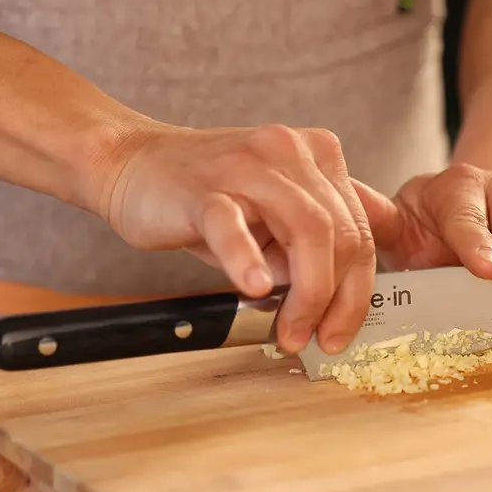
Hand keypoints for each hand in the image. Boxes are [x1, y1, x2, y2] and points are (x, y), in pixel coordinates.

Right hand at [91, 123, 375, 354]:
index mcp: (319, 157)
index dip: (357, 290)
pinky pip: (232, 225)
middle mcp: (291, 152)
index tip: (341, 330)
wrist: (131, 164)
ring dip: (306, 292)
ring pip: (306, 229)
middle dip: (336, 299)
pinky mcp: (203, 188)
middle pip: (343, 233)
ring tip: (288, 330)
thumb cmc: (204, 200)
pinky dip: (247, 259)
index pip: (361, 229)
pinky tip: (254, 286)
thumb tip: (334, 307)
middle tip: (314, 339)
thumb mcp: (271, 222)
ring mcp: (249, 166)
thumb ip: (307, 252)